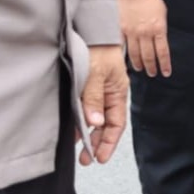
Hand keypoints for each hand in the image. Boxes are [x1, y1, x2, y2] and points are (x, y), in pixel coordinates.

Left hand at [79, 45, 127, 164]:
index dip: (109, 142)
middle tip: (87, 160)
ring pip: (96, 119)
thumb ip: (94, 98)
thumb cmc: (99, 51)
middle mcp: (110, 96)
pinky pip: (86, 109)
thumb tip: (95, 122)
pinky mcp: (88, 89)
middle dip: (98, 144)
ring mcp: (99, 93)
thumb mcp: (96, 75)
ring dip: (88, 135)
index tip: (100, 157)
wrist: (93, 33)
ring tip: (80, 150)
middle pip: (107, 125)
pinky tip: (75, 130)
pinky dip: (81, 121)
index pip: (117, 124)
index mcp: (118, 94)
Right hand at [119, 0, 169, 76]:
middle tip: (153, 73)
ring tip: (140, 69)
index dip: (164, 65)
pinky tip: (126, 60)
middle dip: (152, 67)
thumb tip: (160, 40)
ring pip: (135, 54)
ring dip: (139, 64)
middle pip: (149, 56)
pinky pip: (122, 46)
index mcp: (158, 29)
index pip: (163, 52)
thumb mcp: (162, 13)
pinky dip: (124, 55)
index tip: (165, 72)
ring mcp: (131, 32)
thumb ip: (160, 28)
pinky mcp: (119, 30)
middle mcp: (145, 33)